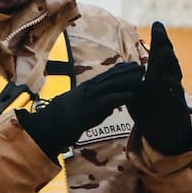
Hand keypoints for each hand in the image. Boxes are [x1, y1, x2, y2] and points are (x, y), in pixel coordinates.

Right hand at [16, 62, 142, 158]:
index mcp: (84, 89)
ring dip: (128, 80)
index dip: (118, 71)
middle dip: (126, 72)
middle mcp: (87, 89)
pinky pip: (110, 100)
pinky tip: (133, 95)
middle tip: (140, 66)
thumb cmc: (62, 121)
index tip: (129, 65)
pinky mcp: (92, 107)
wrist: (50, 126)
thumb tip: (112, 107)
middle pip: (110, 77)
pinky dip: (123, 96)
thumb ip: (98, 109)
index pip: (103, 77)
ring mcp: (90, 97)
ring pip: (112, 85)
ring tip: (141, 76)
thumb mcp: (83, 112)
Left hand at [129, 22, 191, 155]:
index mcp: (158, 77)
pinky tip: (169, 80)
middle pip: (167, 59)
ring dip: (169, 62)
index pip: (158, 55)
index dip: (159, 40)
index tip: (156, 24)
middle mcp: (168, 81)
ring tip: (164, 49)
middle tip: (160, 28)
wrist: (162, 134)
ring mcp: (173, 93)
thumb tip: (121, 68)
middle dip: (164, 44)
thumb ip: (131, 81)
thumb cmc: (149, 112)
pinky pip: (175, 96)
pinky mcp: (177, 107)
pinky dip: (172, 88)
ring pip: (173, 74)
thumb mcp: (136, 95)